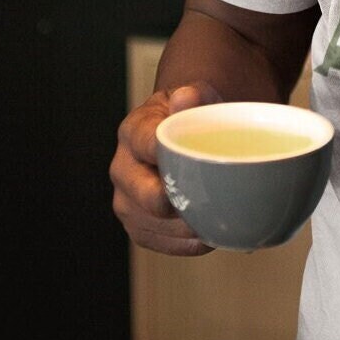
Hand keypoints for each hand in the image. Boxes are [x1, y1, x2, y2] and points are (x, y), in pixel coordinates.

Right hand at [110, 82, 222, 255]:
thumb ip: (196, 96)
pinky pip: (158, 242)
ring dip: (185, 228)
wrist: (183, 138)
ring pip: (150, 223)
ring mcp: (127, 199)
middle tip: (209, 202)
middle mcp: (123, 167)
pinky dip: (185, 244)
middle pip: (144, 194)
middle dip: (176, 201)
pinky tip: (208, 237)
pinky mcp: (138, 225)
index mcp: (134, 130)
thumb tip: (187, 98)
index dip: (163, 153)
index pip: (144, 141)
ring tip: (217, 221)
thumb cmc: (192, 118)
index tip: (186, 162)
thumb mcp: (196, 98)